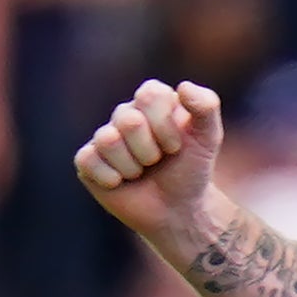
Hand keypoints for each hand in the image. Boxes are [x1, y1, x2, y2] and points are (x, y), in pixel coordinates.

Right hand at [72, 78, 229, 259]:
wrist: (178, 210)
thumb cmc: (191, 170)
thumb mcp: (208, 138)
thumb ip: (206, 107)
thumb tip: (184, 86)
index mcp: (152, 99)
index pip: (149, 95)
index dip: (165, 126)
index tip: (176, 145)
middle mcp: (125, 114)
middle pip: (128, 121)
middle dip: (150, 151)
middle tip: (158, 161)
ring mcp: (104, 137)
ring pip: (108, 140)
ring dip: (132, 166)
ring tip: (141, 172)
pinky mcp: (88, 161)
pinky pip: (88, 160)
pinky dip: (111, 178)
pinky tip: (121, 183)